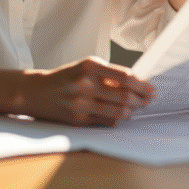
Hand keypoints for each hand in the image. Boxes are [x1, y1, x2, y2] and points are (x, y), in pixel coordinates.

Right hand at [25, 57, 154, 125]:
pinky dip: (117, 119)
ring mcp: (81, 104)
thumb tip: (137, 83)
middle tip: (148, 100)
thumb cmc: (66, 78)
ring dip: (131, 111)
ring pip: (118, 112)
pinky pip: (107, 122)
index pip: (124, 76)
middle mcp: (85, 84)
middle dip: (141, 100)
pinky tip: (119, 115)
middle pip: (124, 96)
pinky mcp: (78, 120)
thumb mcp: (85, 67)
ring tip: (135, 108)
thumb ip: (108, 74)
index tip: (152, 89)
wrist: (36, 92)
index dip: (142, 85)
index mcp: (89, 65)